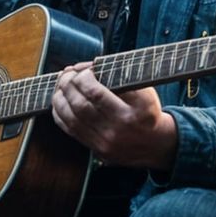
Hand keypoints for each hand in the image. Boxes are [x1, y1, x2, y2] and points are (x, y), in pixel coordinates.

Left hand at [51, 62, 177, 170]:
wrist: (156, 144)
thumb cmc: (147, 111)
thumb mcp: (144, 91)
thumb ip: (120, 78)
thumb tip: (87, 67)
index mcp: (137, 108)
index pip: (101, 90)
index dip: (85, 75)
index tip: (85, 68)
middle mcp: (122, 127)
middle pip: (83, 103)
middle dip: (69, 84)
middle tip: (67, 73)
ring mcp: (108, 141)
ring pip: (72, 116)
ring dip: (61, 96)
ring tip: (62, 83)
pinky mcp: (98, 149)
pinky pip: (70, 129)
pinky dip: (60, 112)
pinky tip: (60, 100)